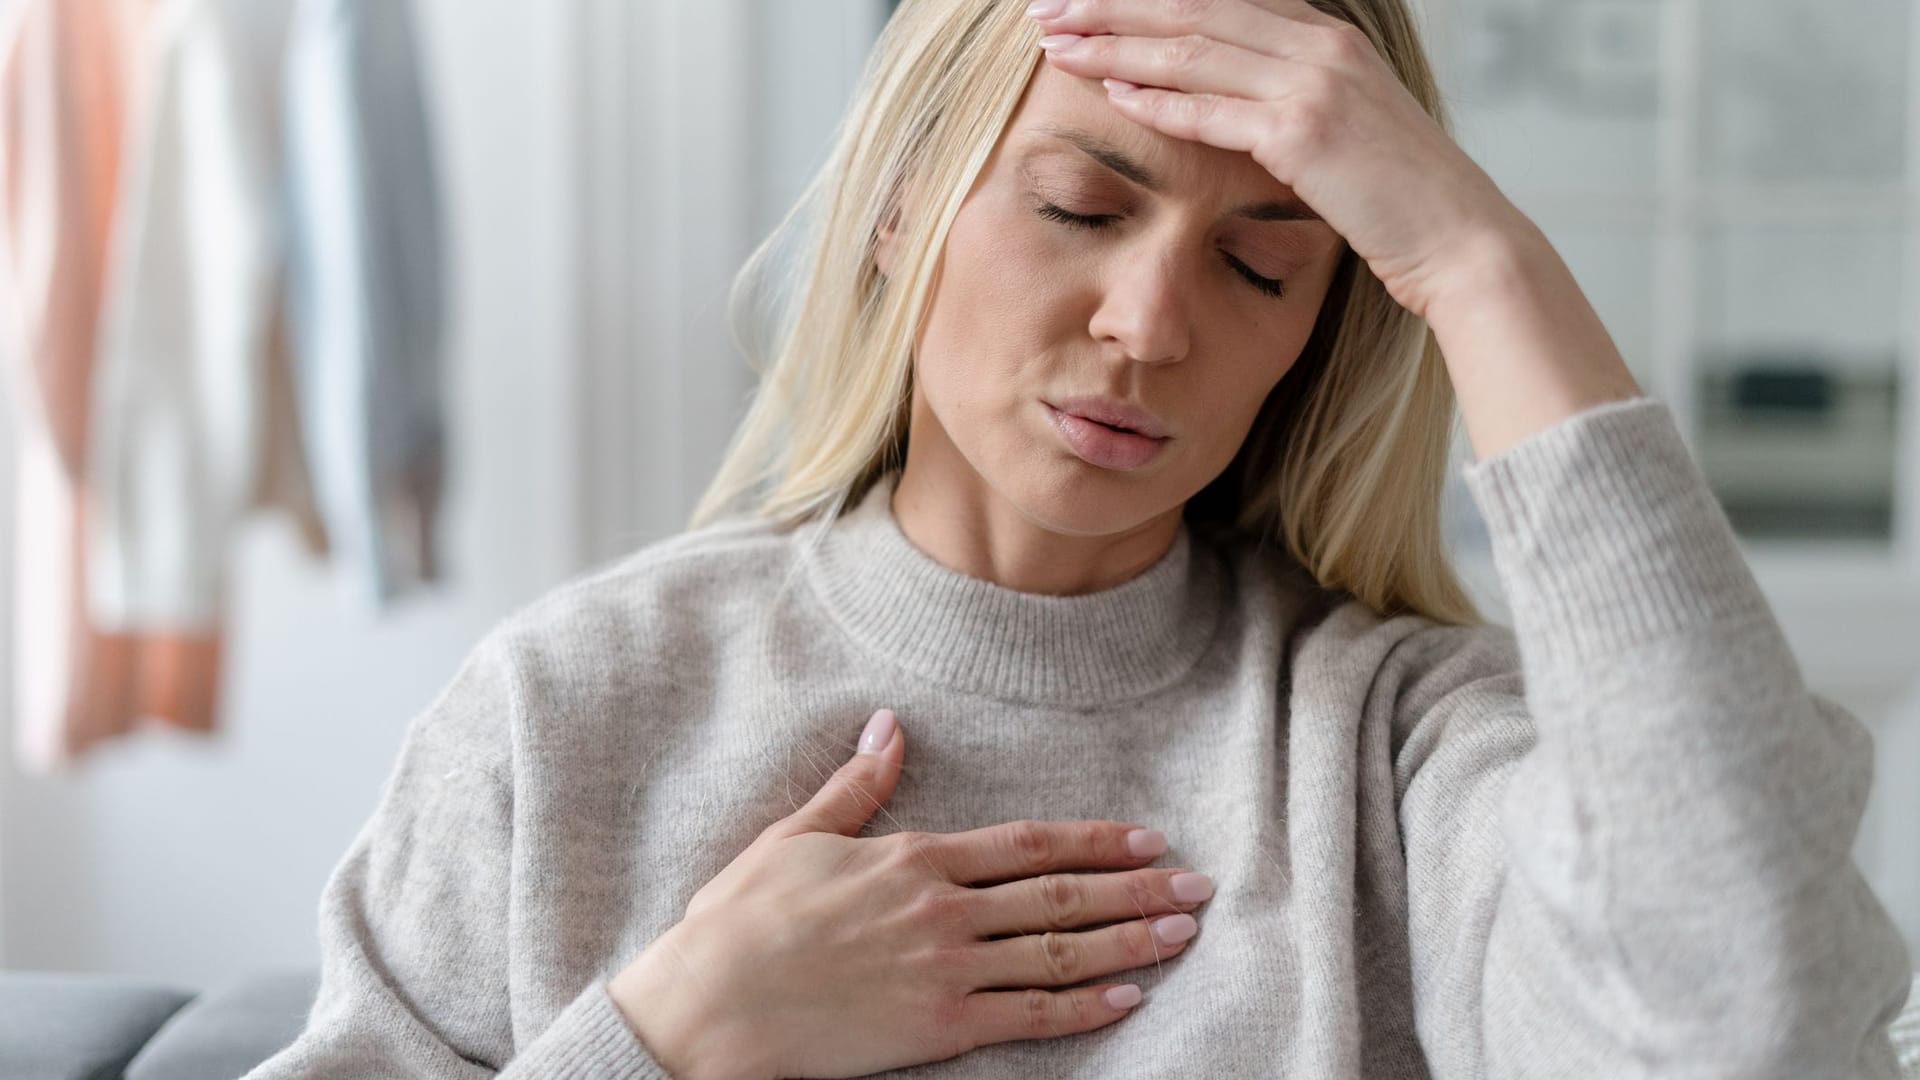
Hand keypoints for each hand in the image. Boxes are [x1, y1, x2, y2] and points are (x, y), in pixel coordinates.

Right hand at [608, 708, 1211, 1079]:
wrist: (708, 1005)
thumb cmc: (741, 921)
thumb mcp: (796, 836)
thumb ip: (856, 786)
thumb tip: (889, 725)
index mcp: (913, 857)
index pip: (1027, 845)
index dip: (1093, 841)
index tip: (1145, 838)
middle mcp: (943, 908)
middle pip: (1060, 895)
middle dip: (1136, 888)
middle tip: (1197, 885)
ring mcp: (946, 969)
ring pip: (1059, 952)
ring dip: (1130, 941)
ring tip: (1183, 931)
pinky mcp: (938, 1027)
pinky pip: (1028, 1015)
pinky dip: (1084, 1008)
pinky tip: (1128, 999)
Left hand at [1029, 0, 1525, 319]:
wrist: (1459, 239)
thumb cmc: (1398, 198)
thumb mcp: (1343, 129)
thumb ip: (1286, 102)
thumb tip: (1223, 100)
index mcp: (1327, 36)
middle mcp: (1321, 45)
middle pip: (1193, 9)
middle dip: (1112, 6)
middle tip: (1046, 8)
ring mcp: (1315, 84)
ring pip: (1193, 50)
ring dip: (1116, 45)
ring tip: (1058, 45)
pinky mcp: (1305, 134)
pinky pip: (1214, 111)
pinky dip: (1160, 100)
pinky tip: (1113, 94)